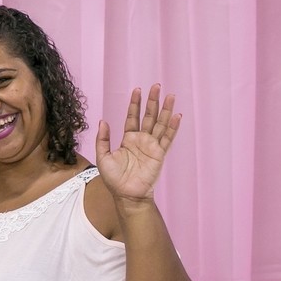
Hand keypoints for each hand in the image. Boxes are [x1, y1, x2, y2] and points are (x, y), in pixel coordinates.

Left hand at [95, 84, 181, 205]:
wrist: (126, 194)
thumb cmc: (114, 179)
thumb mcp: (103, 157)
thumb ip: (103, 139)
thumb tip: (103, 121)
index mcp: (128, 139)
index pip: (132, 117)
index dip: (135, 104)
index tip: (137, 89)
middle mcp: (141, 140)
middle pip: (148, 116)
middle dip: (152, 101)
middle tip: (156, 86)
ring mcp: (151, 146)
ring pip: (160, 124)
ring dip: (166, 110)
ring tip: (171, 96)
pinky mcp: (159, 154)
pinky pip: (167, 139)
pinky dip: (172, 127)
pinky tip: (177, 116)